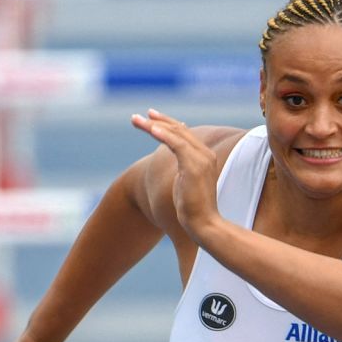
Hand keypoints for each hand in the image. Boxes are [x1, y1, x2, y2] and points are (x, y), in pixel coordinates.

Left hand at [131, 108, 219, 241]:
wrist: (204, 224)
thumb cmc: (194, 209)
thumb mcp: (186, 184)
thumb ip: (183, 169)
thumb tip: (175, 167)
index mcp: (205, 157)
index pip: (184, 134)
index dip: (167, 123)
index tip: (150, 118)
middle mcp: (205, 154)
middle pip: (179, 130)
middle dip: (156, 121)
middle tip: (136, 117)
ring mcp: (201, 159)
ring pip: (176, 134)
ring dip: (154, 126)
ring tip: (136, 120)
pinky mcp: (194, 166)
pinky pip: (177, 144)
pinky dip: (164, 135)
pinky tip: (151, 129)